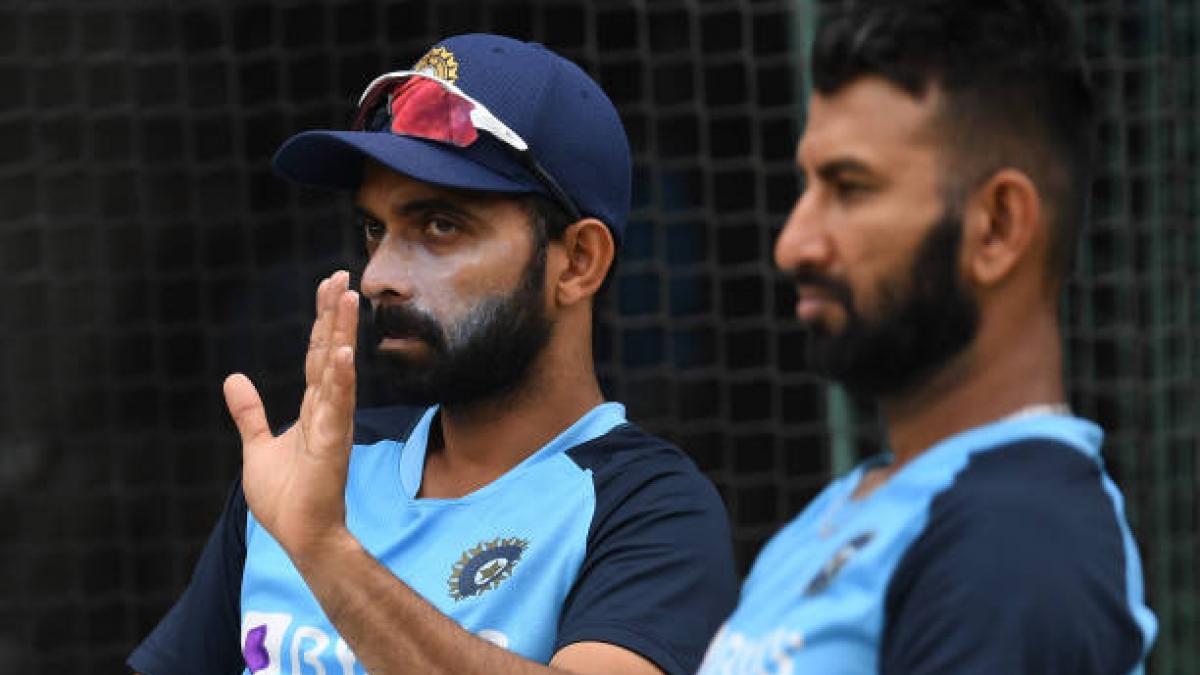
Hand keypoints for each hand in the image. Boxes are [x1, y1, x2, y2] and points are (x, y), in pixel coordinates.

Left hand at [223, 270, 359, 559]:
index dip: (323, 321)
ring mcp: (332, 425)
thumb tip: (234, 378)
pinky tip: (343, 353)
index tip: (330, 287)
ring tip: (348, 298)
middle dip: (335, 314)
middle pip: (330, 352)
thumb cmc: (285, 498)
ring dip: (342, 333)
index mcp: (312, 409)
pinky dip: (340, 379)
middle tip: (341, 276)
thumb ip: (249, 414)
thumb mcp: (257, 448)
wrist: (300, 535)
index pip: (317, 355)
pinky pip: (337, 407)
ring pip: (337, 370)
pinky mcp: (332, 445)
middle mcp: (326, 410)